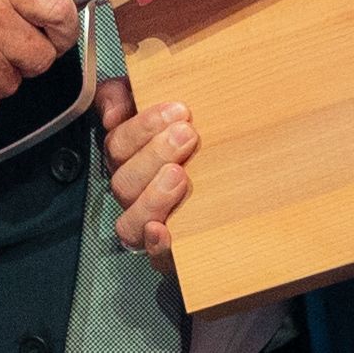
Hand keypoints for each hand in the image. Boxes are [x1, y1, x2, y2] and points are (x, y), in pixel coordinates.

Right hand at [100, 76, 194, 276]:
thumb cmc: (192, 137)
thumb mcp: (161, 105)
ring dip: (152, 197)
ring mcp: (149, 224)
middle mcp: (134, 192)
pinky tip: (163, 231)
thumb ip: (124, 94)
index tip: (178, 110)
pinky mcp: (171, 253)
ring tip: (180, 176)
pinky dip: (156, 245)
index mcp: (128, 159)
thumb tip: (111, 113)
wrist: (242, 177)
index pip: (118, 144)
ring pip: (130, 222)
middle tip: (187, 135)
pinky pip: (155, 257)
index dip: (143, 127)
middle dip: (154, 155)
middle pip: (123, 182)